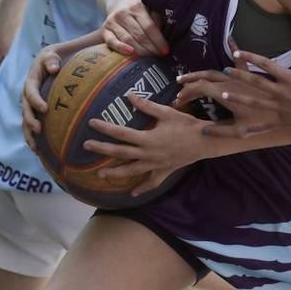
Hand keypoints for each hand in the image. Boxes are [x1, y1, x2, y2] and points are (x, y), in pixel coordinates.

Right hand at [21, 45, 61, 149]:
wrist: (52, 62)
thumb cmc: (55, 57)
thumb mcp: (52, 54)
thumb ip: (51, 59)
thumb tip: (54, 67)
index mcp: (31, 80)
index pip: (31, 91)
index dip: (36, 100)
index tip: (45, 108)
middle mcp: (28, 94)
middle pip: (26, 109)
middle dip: (30, 120)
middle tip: (38, 129)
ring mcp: (30, 104)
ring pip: (26, 121)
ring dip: (29, 134)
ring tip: (35, 148)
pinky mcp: (35, 112)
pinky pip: (31, 125)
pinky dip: (33, 137)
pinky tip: (38, 151)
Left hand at [82, 93, 203, 195]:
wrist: (204, 141)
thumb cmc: (186, 124)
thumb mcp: (166, 112)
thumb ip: (146, 106)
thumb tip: (130, 96)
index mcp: (147, 138)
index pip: (121, 133)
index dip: (105, 128)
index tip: (92, 123)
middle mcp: (148, 154)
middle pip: (120, 153)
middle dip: (102, 149)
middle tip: (86, 145)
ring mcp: (155, 165)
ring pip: (131, 171)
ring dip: (115, 173)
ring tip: (100, 174)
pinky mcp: (163, 171)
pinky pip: (151, 182)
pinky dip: (142, 188)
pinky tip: (132, 193)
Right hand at [101, 0, 168, 56]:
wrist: (120, 4)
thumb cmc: (139, 12)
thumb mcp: (150, 10)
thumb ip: (157, 20)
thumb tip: (166, 35)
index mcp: (137, 7)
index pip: (149, 27)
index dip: (158, 40)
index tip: (165, 50)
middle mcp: (123, 13)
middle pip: (139, 35)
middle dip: (151, 48)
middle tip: (158, 56)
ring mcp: (112, 22)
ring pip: (128, 39)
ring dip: (140, 51)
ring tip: (149, 58)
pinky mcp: (104, 30)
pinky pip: (112, 42)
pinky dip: (121, 48)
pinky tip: (131, 53)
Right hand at [174, 50, 276, 137]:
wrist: (290, 105)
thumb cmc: (266, 120)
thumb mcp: (241, 130)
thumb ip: (220, 131)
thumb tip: (202, 130)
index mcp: (225, 93)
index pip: (199, 89)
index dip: (186, 93)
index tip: (178, 101)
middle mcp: (231, 81)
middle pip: (205, 78)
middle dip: (189, 82)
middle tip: (178, 88)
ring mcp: (241, 76)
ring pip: (217, 70)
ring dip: (202, 73)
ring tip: (189, 76)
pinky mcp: (254, 72)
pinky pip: (242, 58)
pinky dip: (235, 49)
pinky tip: (231, 40)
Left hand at [184, 39, 290, 136]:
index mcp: (288, 78)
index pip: (265, 64)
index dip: (250, 57)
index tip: (237, 53)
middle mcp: (280, 92)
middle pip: (255, 81)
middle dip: (239, 76)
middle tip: (224, 70)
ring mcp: (279, 107)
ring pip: (254, 102)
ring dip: (237, 98)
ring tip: (222, 95)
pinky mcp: (280, 120)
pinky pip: (263, 125)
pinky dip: (251, 128)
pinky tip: (239, 130)